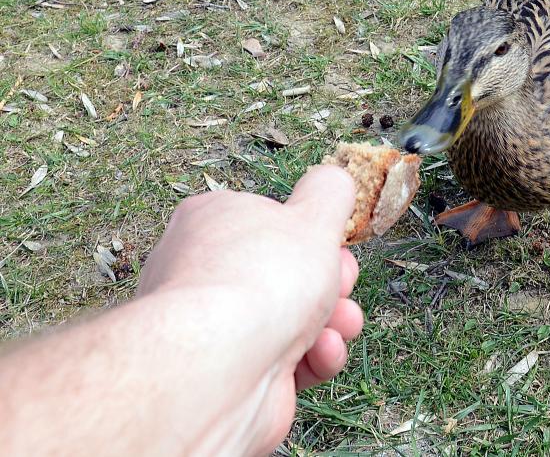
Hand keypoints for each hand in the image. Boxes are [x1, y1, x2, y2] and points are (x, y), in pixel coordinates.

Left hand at [137, 165, 363, 453]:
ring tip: (340, 327)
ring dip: (331, 323)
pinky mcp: (232, 373)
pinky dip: (313, 358)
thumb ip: (329, 193)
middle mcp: (205, 271)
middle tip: (341, 287)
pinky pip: (286, 360)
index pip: (270, 219)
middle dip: (331, 285)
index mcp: (213, 219)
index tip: (335, 246)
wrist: (220, 367)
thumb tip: (334, 180)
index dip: (312, 235)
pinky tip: (321, 354)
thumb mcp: (313, 215)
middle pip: (289, 273)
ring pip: (294, 320)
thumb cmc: (261, 280)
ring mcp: (215, 327)